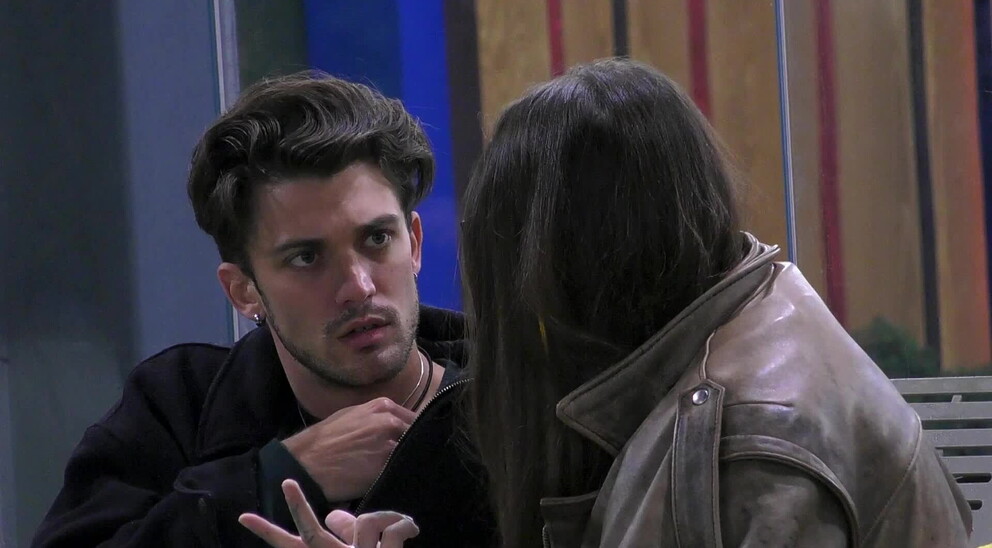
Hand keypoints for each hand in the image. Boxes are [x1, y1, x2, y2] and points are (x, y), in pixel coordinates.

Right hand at [239, 480, 418, 547]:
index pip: (291, 545)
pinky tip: (412, 531)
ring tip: (404, 525)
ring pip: (368, 521)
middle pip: (311, 536)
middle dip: (300, 509)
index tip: (244, 517)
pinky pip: (394, 530)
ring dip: (388, 517)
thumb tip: (330, 515)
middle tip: (287, 482)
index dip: (267, 532)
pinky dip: (406, 526)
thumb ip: (345, 534)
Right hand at [282, 397, 414, 500]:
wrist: (305, 463)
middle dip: (418, 446)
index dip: (417, 432)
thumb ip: (378, 417)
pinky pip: (404, 470)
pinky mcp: (385, 469)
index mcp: (383, 407)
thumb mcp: (352, 415)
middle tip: (415, 458)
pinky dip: (404, 475)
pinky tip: (399, 479)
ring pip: (414, 453)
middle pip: (419, 435)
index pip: (416, 418)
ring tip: (408, 470)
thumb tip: (398, 424)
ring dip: (412, 461)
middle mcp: (390, 422)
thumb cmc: (324, 440)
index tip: (418, 442)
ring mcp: (390, 445)